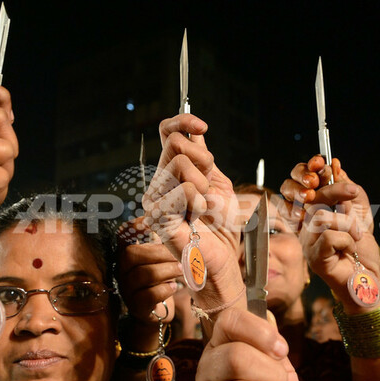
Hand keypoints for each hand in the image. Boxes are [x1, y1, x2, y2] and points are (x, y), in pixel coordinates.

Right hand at [117, 218, 178, 325]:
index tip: (153, 222)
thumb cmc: (163, 277)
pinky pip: (149, 295)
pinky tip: (174, 287)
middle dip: (160, 252)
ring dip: (168, 270)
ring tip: (182, 269)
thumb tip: (182, 216)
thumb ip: (167, 239)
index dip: (134, 226)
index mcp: (127, 253)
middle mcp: (121, 270)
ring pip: (144, 274)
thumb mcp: (162, 257)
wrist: (160, 310)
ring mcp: (127, 289)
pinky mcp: (136, 306)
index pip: (122, 235)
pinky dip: (166, 290)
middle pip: (132, 254)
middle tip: (181, 255)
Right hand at [143, 114, 244, 310]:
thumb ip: (204, 159)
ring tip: (204, 206)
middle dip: (203, 160)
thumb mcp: (219, 184)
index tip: (202, 126)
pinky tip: (198, 217)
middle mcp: (160, 182)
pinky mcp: (157, 215)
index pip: (167, 133)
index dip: (183, 120)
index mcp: (173, 172)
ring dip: (203, 183)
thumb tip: (196, 130)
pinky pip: (182, 189)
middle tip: (209, 186)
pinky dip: (198, 201)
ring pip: (179, 162)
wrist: (223, 259)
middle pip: (176, 143)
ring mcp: (156, 198)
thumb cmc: (221, 228)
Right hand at [280, 156, 379, 309]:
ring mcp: (305, 239)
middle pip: (299, 193)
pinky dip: (347, 239)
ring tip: (357, 235)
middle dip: (329, 189)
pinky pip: (328, 236)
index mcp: (311, 208)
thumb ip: (347, 187)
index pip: (296, 181)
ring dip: (348, 223)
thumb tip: (335, 165)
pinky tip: (349, 248)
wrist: (368, 275)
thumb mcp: (359, 209)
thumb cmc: (361, 245)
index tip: (321, 163)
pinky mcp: (313, 256)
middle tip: (348, 193)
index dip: (304, 170)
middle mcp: (302, 222)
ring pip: (320, 215)